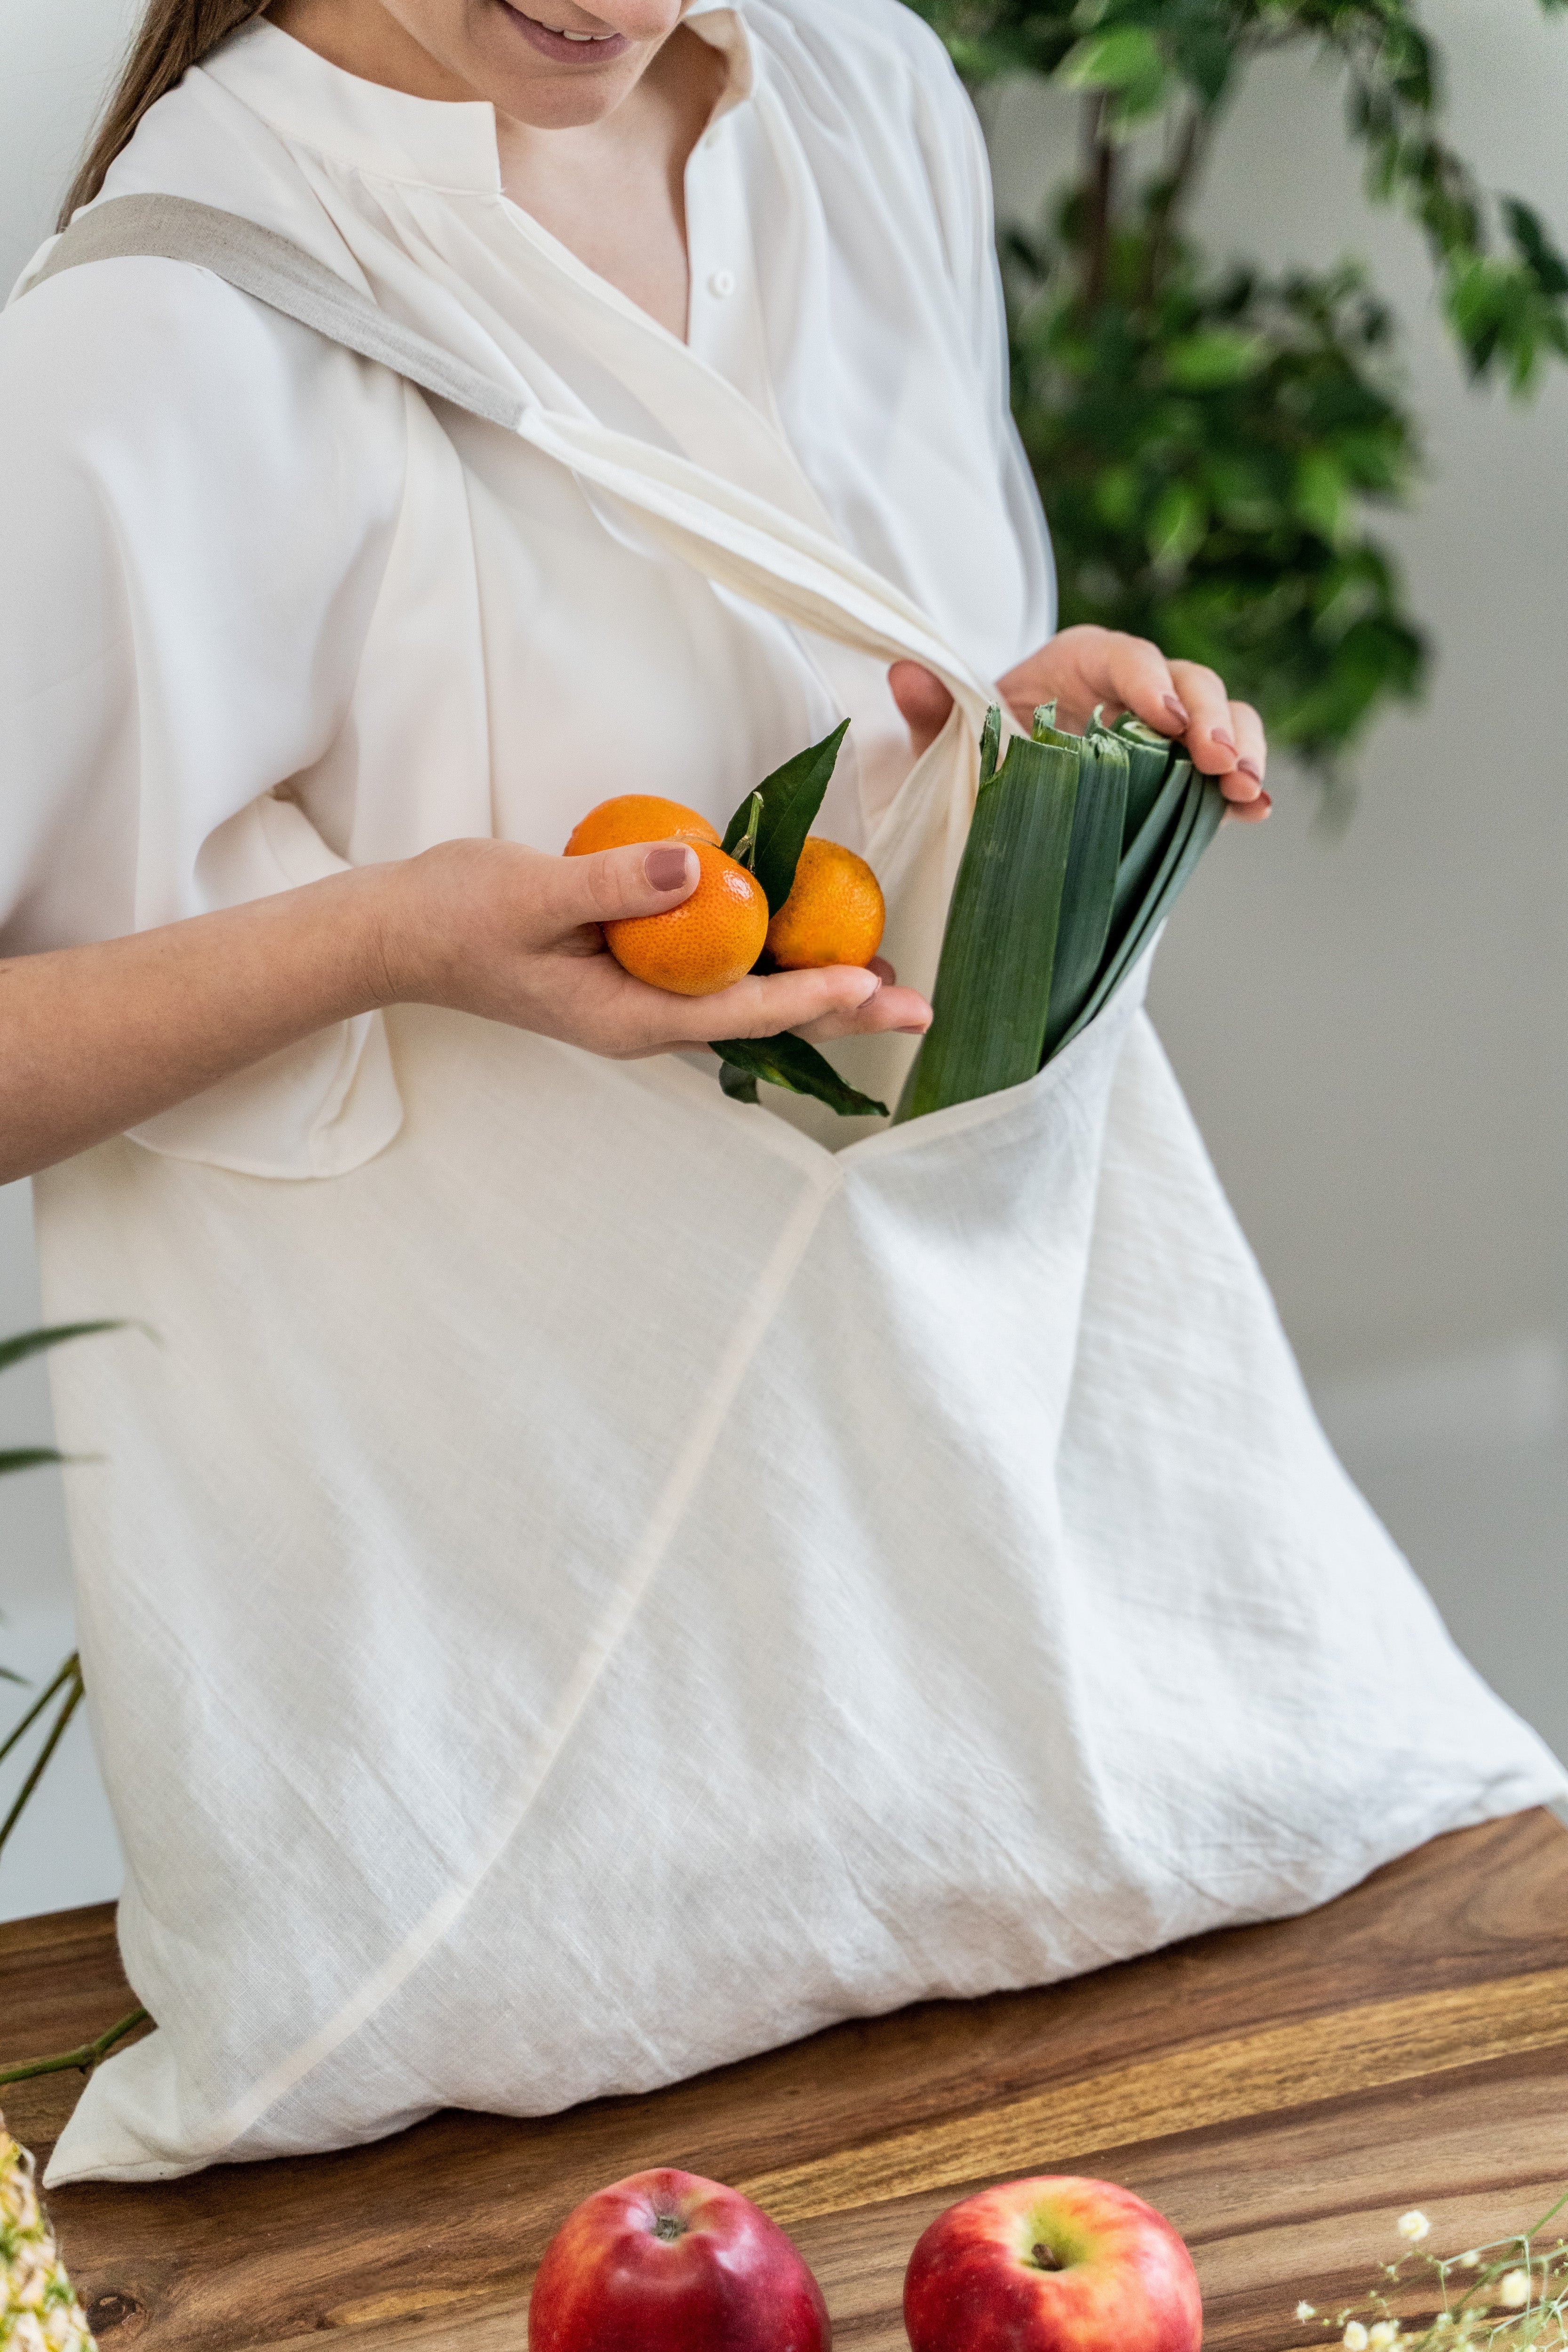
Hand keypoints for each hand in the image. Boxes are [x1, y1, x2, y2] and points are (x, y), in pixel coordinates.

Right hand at [377, 837, 932, 1056]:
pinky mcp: (633, 979)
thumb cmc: (456, 915)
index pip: (739, 1012)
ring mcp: (640, 1005)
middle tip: (919, 1005)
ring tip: (886, 979)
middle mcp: (644, 1023)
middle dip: (840, 1009)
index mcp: (625, 1018)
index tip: (870, 984)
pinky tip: (799, 940)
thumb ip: (614, 882)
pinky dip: (767, 964)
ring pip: (746, 1003)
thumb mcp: (531, 891)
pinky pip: (716, 978)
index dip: (809, 995)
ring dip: (814, 989)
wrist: (398, 936)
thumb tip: (695, 868)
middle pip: (762, 1021)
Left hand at [889, 625, 1269, 821]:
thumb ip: (933, 710)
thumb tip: (904, 674)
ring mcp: (1165, 730)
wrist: (1000, 777)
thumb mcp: (950, 733)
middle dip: (1211, 718)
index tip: (1161, 715)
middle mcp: (1133, 685)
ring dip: (1242, 748)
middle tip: (1220, 760)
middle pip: (1189, 683)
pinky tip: (1255, 813)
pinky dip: (1242, 787)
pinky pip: (1222, 769)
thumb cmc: (979, 743)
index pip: (1126, 655)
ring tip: (1247, 789)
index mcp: (1080, 660)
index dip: (1149, 680)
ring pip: (1221, 718)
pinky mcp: (1181, 773)